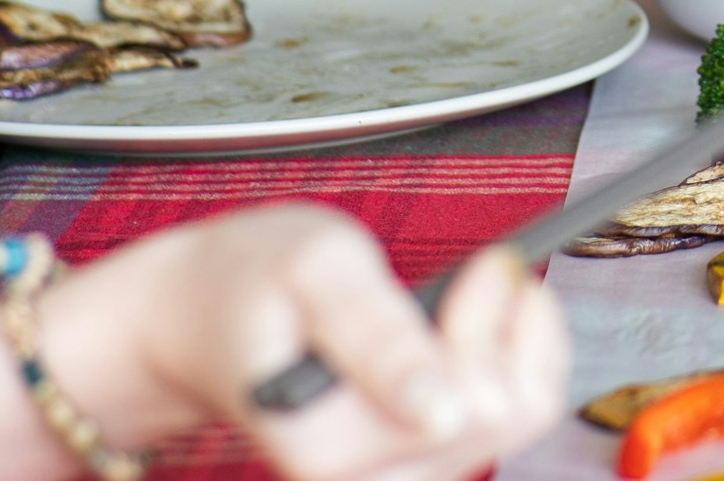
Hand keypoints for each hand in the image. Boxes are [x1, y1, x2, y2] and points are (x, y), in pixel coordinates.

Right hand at [44, 210, 566, 478]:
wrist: (206, 317)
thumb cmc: (254, 281)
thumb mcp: (312, 274)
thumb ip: (376, 337)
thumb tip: (439, 409)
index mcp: (328, 448)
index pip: (467, 404)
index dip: (489, 322)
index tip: (482, 263)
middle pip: (506, 417)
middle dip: (507, 330)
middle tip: (479, 270)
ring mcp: (394, 478)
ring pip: (516, 421)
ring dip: (510, 345)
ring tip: (468, 293)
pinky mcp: (417, 464)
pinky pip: (507, 421)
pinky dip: (509, 361)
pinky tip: (475, 321)